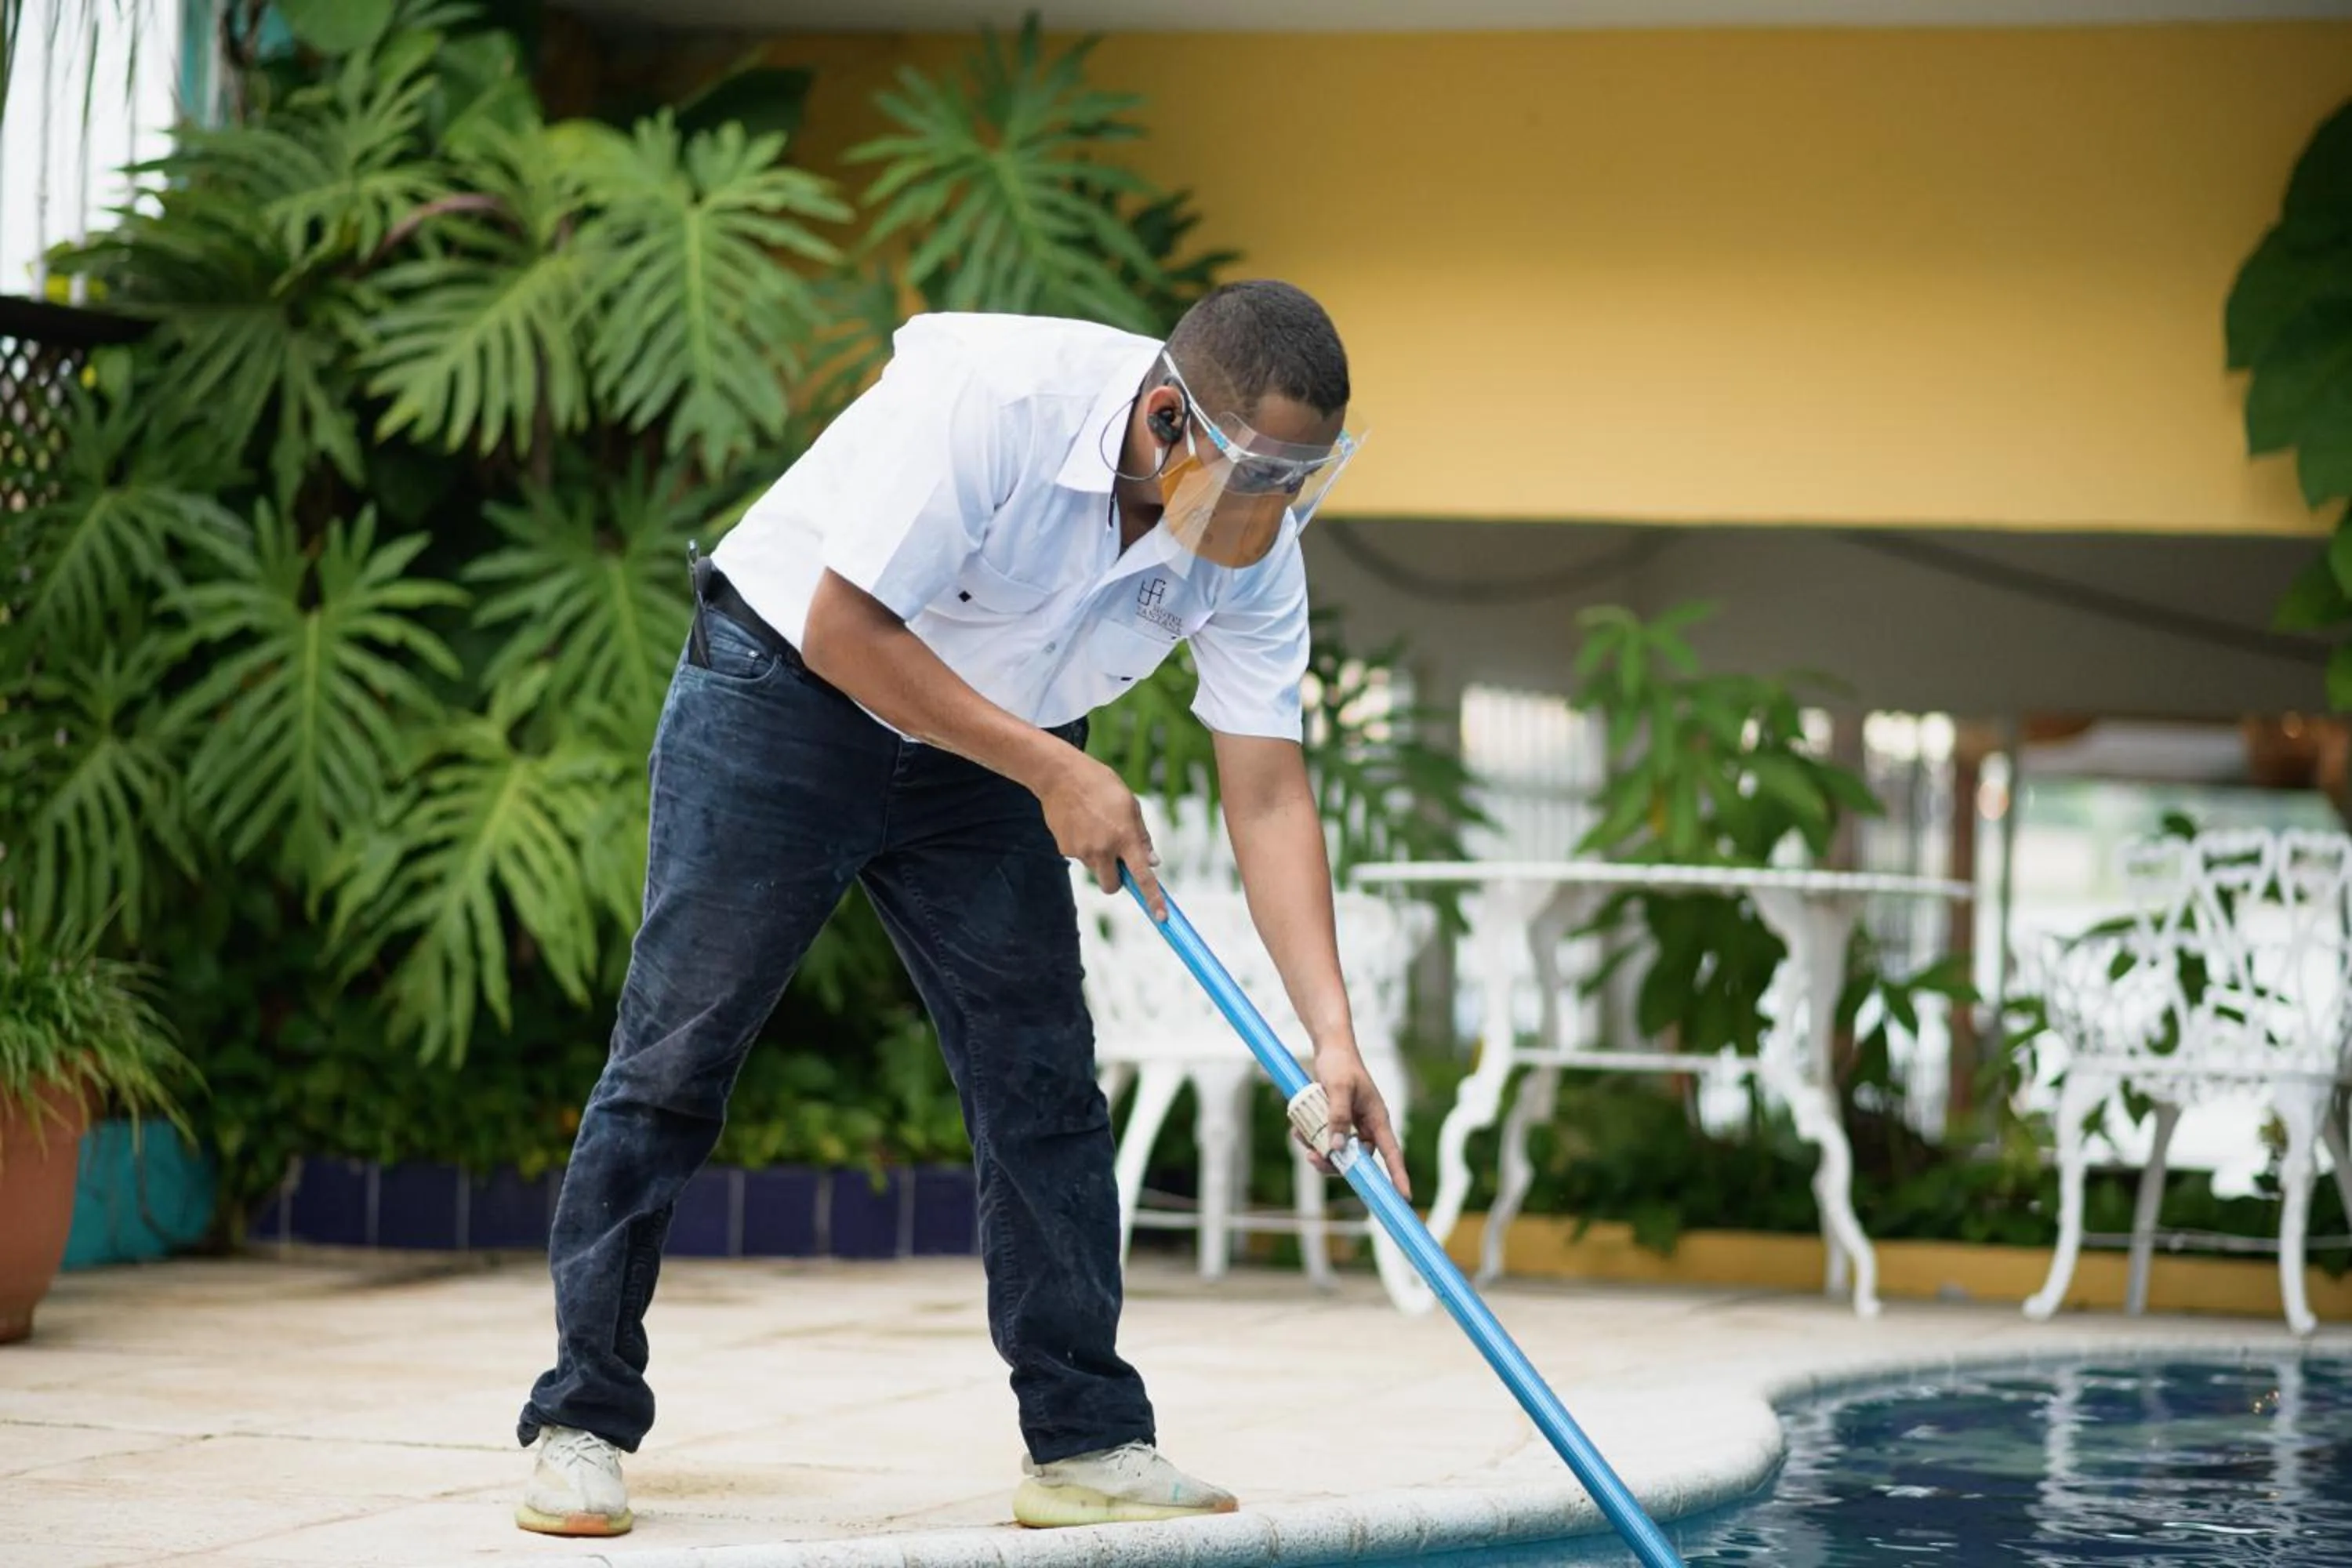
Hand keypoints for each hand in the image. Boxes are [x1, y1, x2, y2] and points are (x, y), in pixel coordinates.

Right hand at [1041, 753, 1164, 920]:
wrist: (1060, 775)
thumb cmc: (1101, 785)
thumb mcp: (1130, 805)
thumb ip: (1142, 837)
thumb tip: (1153, 863)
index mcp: (1125, 837)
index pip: (1143, 876)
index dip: (1153, 899)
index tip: (1162, 918)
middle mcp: (1103, 849)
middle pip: (1112, 886)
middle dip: (1116, 880)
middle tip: (1117, 858)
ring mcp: (1081, 851)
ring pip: (1096, 870)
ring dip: (1100, 859)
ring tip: (1095, 826)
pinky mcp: (1065, 849)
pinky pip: (1080, 857)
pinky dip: (1084, 847)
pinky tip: (1081, 823)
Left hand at [1305, 1044, 1409, 1196]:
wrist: (1329, 1049)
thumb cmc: (1340, 1065)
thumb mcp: (1339, 1089)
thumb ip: (1338, 1117)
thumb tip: (1336, 1148)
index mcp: (1377, 1119)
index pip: (1392, 1153)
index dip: (1398, 1175)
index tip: (1404, 1196)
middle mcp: (1366, 1126)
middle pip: (1356, 1159)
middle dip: (1334, 1163)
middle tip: (1313, 1158)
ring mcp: (1350, 1125)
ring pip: (1337, 1152)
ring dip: (1317, 1149)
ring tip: (1300, 1136)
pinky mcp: (1335, 1122)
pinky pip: (1324, 1140)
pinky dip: (1310, 1138)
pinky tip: (1297, 1128)